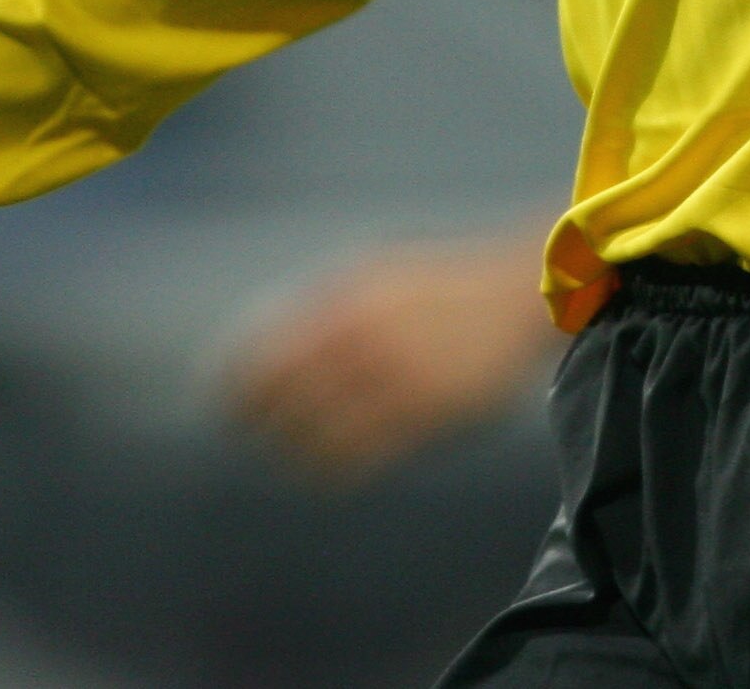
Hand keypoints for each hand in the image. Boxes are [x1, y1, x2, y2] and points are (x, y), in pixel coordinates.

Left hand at [222, 236, 560, 480]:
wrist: (521, 293)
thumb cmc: (443, 288)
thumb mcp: (378, 276)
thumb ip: (324, 309)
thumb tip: (259, 351)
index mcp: (343, 299)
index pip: (259, 357)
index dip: (233, 390)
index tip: (228, 409)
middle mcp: (360, 335)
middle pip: (277, 402)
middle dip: (260, 427)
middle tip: (260, 439)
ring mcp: (393, 374)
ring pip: (312, 437)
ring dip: (295, 453)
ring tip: (298, 457)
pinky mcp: (424, 411)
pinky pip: (355, 459)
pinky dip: (332, 471)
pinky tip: (333, 470)